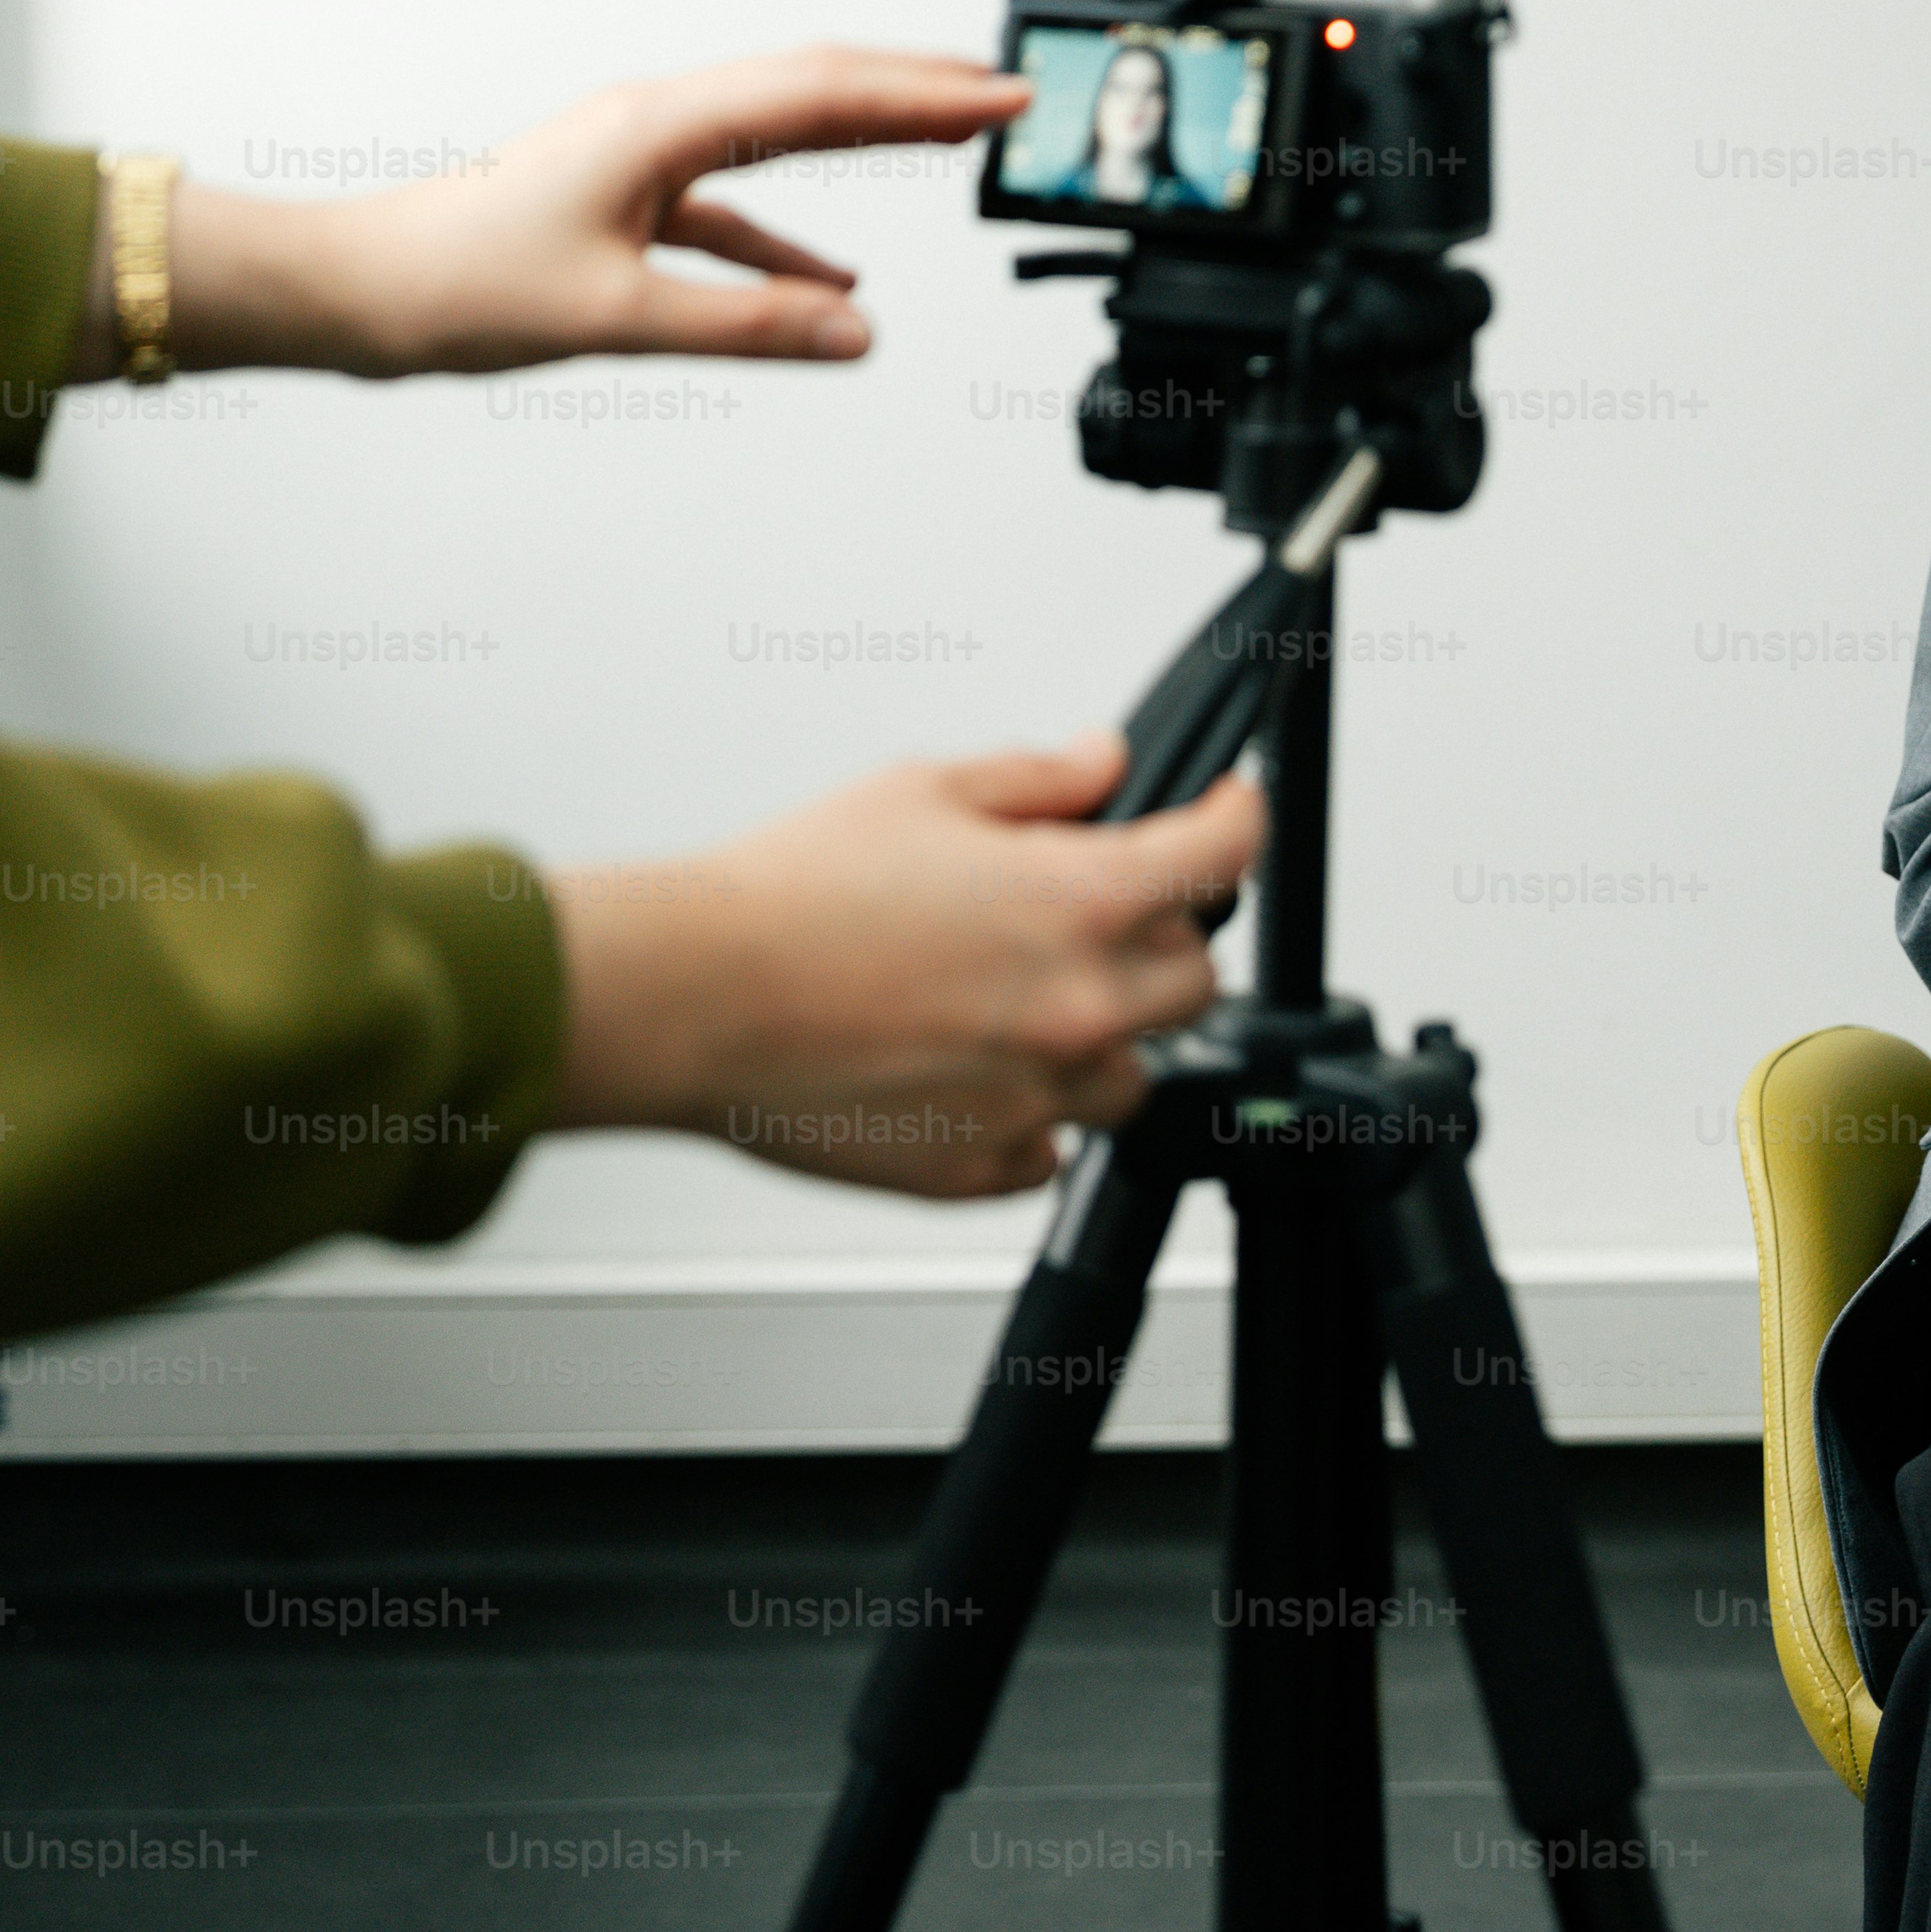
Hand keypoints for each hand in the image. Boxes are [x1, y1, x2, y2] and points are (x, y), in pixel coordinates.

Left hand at [98, 48, 1035, 378]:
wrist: (357, 290)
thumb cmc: (455, 286)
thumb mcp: (614, 316)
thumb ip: (746, 327)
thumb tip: (856, 332)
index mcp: (660, 125)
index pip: (822, 95)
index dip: (923, 95)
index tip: (1002, 94)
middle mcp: (656, 122)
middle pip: (813, 89)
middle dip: (914, 88)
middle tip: (1006, 91)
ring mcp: (642, 157)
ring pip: (780, 134)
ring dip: (866, 137)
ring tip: (947, 140)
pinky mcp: (627, 201)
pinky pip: (736, 205)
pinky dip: (793, 234)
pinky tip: (837, 279)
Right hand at [543, 733, 1265, 1198]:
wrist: (694, 997)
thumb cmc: (788, 896)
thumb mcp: (925, 791)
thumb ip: (1038, 780)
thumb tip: (1101, 767)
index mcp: (1081, 902)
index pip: (1222, 854)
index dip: (1236, 819)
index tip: (1226, 812)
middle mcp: (1078, 1006)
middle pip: (1195, 979)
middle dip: (1161, 938)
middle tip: (1094, 915)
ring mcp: (1036, 1095)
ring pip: (1129, 1076)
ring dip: (1097, 1036)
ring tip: (1013, 1001)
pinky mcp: (978, 1164)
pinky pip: (1047, 1151)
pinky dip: (1027, 1115)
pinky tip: (969, 1069)